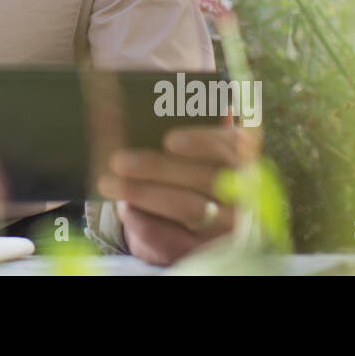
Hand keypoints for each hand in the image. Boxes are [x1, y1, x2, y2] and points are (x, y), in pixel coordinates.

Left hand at [97, 122, 259, 265]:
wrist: (195, 226)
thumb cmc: (190, 173)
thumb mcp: (198, 150)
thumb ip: (197, 125)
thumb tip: (186, 107)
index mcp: (243, 159)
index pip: (230, 146)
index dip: (201, 142)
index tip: (169, 140)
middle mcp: (244, 193)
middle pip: (204, 179)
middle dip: (157, 168)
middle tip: (118, 160)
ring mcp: (228, 224)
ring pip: (189, 208)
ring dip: (145, 194)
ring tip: (110, 183)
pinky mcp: (206, 249)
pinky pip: (174, 237)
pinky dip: (145, 222)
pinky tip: (124, 208)